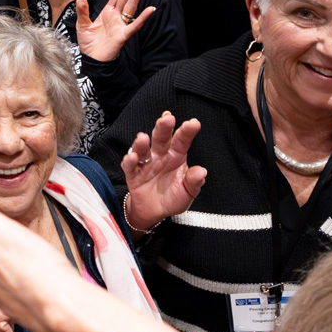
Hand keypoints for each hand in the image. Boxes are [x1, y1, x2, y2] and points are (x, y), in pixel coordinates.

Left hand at [75, 0, 153, 61]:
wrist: (91, 61)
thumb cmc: (89, 44)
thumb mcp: (82, 24)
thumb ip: (82, 10)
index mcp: (107, 12)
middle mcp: (116, 17)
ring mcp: (121, 25)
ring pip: (131, 6)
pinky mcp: (123, 36)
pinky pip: (135, 26)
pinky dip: (143, 18)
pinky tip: (150, 9)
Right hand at [121, 112, 206, 232]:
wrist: (155, 212)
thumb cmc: (173, 198)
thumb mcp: (188, 192)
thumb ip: (193, 182)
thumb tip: (201, 172)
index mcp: (176, 156)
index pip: (182, 141)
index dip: (187, 131)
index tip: (194, 123)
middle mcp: (160, 156)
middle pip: (161, 138)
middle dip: (163, 127)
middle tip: (167, 118)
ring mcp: (146, 163)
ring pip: (143, 149)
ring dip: (142, 143)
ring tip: (143, 138)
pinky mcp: (133, 174)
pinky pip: (130, 166)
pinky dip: (129, 160)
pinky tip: (132, 157)